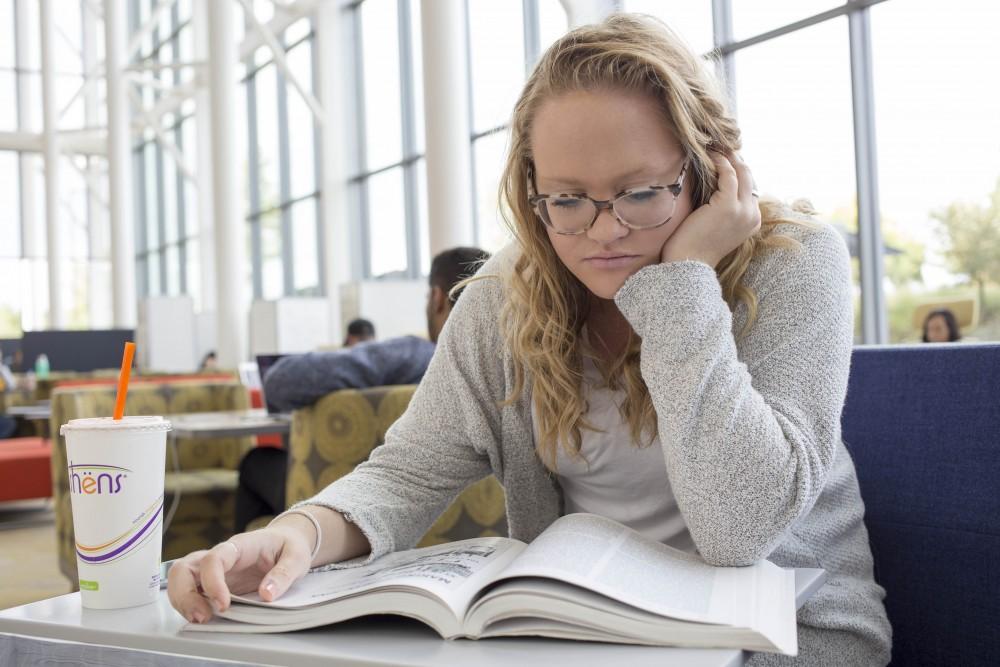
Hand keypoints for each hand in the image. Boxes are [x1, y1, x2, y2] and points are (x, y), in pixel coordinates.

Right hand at [167, 523, 313, 623]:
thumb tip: (267, 594)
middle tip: (202, 616)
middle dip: (186, 594)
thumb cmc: (288, 546)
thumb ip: (284, 573)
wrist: (286, 542)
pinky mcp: (213, 583)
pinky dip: (189, 605)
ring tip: (200, 620)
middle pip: (185, 567)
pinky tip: (202, 617)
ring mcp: (213, 570)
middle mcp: (220, 556)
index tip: (224, 605)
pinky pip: (191, 591)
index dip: (213, 582)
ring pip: (181, 579)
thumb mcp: (297, 557)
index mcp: (240, 546)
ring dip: (183, 601)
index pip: (214, 559)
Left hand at [660, 151, 760, 267]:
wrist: (688, 263)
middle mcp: (752, 215)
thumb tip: (714, 186)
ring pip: (742, 173)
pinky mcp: (728, 205)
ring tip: (715, 147)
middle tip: (722, 147)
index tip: (725, 158)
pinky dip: (720, 162)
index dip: (739, 171)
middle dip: (737, 159)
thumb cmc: (694, 247)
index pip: (750, 188)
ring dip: (729, 157)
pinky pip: (728, 175)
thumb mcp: (716, 226)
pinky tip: (711, 155)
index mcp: (752, 221)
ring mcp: (742, 211)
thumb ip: (723, 209)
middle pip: (749, 177)